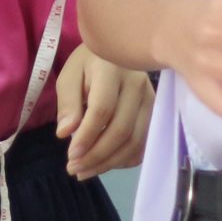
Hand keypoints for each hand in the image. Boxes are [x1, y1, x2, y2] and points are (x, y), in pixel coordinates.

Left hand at [57, 46, 155, 179]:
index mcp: (112, 70)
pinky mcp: (155, 112)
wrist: (116, 49)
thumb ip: (67, 104)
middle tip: (74, 168)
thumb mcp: (69, 76)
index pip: (102, 110)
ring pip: (135, 141)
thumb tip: (66, 133)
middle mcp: (137, 85)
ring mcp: (150, 99)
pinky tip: (106, 163)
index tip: (70, 155)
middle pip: (121, 130)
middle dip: (96, 155)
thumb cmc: (87, 63)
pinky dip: (126, 159)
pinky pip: (144, 143)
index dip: (87, 136)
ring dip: (109, 162)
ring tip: (85, 171)